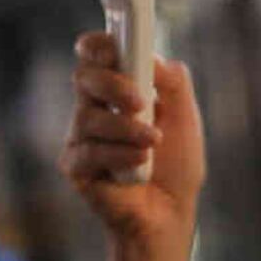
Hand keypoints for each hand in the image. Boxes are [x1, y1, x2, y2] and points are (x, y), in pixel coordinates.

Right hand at [59, 32, 205, 253]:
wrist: (169, 215)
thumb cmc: (176, 166)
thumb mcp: (186, 116)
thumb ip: (173, 81)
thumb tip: (152, 58)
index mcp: (118, 89)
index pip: (95, 55)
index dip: (97, 45)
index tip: (113, 46)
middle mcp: (95, 107)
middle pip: (85, 76)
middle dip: (113, 84)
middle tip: (140, 102)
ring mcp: (82, 136)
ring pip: (88, 115)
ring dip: (125, 128)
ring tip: (152, 143)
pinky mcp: (75, 165)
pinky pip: (88, 150)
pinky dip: (118, 154)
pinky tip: (139, 163)